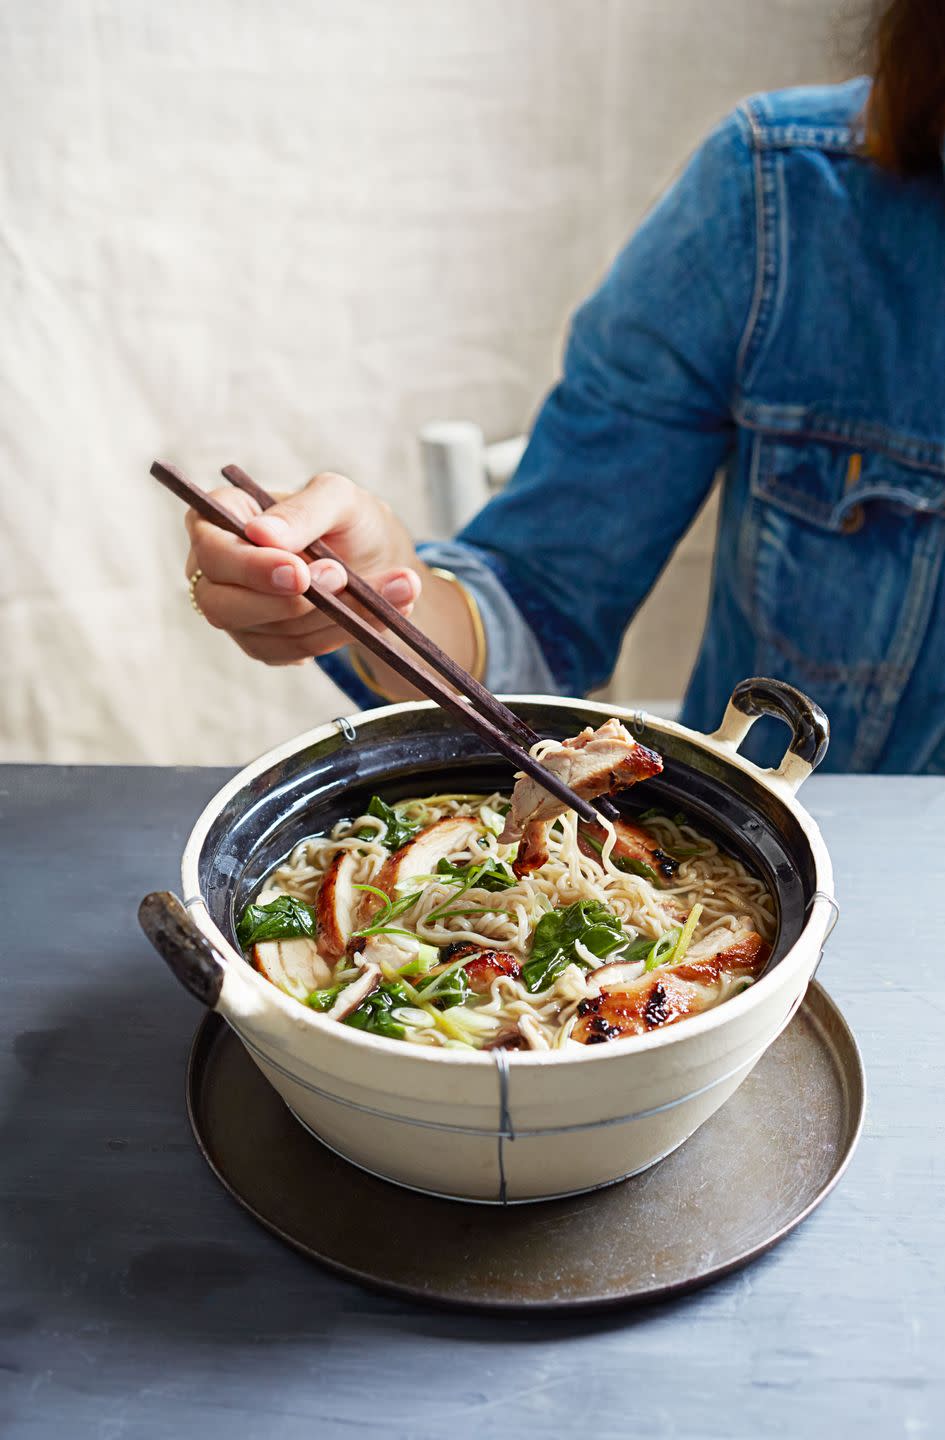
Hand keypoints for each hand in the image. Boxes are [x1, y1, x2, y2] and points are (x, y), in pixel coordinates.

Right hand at [184, 473, 422, 664]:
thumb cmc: (348, 519)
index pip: (211, 550)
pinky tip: (379, 613)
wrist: (376, 560)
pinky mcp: (265, 642)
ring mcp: (237, 612)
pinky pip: (293, 651)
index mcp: (218, 521)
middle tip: (342, 579)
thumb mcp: (338, 497)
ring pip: (267, 632)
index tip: (299, 573)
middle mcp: (216, 571)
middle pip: (222, 604)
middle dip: (289, 602)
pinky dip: (339, 634)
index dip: (250, 567)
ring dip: (331, 617)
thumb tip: (262, 534)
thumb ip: (303, 510)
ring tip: (392, 588)